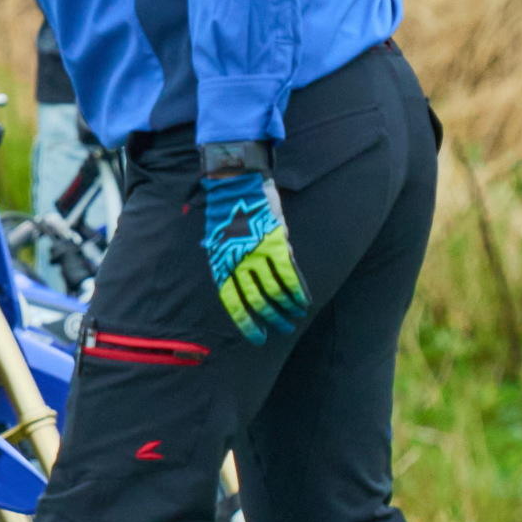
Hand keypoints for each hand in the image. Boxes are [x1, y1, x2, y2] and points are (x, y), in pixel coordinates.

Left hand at [201, 171, 309, 343]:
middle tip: (283, 331)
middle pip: (257, 300)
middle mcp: (238, 263)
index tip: (258, 338)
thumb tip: (234, 282)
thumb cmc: (225, 213)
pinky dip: (298, 290)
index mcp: (221, 264)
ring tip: (295, 319)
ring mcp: (257, 254)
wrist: (235, 184)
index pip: (233, 302)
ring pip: (275, 290)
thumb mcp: (217, 241)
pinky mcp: (275, 244)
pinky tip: (304, 302)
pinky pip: (289, 274)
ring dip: (287, 307)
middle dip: (271, 319)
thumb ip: (228, 262)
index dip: (246, 321)